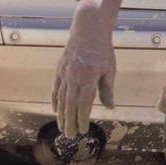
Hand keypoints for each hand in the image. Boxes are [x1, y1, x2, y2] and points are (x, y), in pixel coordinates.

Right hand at [53, 24, 115, 138]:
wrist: (88, 28)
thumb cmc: (103, 49)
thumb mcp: (109, 69)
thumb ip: (107, 89)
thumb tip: (109, 107)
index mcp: (88, 77)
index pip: (84, 103)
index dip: (82, 118)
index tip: (83, 130)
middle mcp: (73, 76)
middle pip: (70, 104)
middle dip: (70, 121)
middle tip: (70, 136)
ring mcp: (64, 73)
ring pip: (61, 98)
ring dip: (61, 115)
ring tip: (62, 128)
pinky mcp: (60, 69)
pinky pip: (56, 88)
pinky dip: (55, 100)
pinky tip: (56, 111)